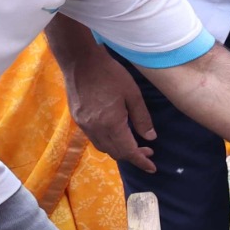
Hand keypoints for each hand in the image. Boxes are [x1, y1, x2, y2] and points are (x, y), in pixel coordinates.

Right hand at [62, 48, 157, 171]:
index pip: (128, 151)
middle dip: (132, 156)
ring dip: (119, 150)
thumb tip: (150, 138)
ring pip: (103, 147)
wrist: (80, 61)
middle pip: (115, 152)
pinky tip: (117, 134)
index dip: (141, 161)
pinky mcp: (78, 119)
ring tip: (134, 144)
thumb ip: (142, 118)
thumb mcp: (133, 94)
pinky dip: (108, 142)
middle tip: (148, 151)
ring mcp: (84, 125)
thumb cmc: (110, 74)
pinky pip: (94, 139)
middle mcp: (95, 129)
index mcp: (111, 124)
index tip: (152, 168)